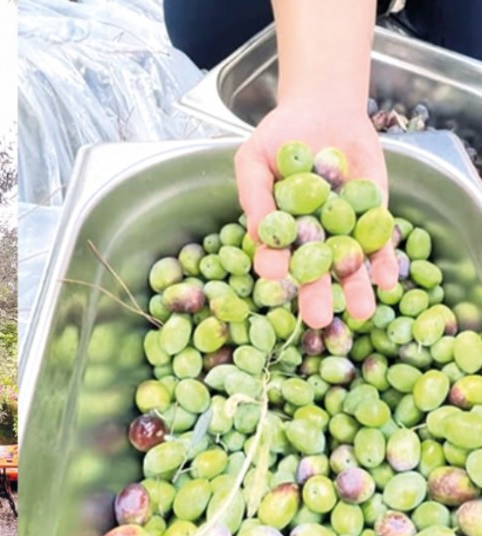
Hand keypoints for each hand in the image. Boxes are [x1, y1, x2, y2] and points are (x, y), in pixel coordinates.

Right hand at [235, 98, 397, 328]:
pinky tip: (387, 279)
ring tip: (362, 312)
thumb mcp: (254, 159)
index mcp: (277, 230)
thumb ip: (254, 194)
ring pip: (348, 265)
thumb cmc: (279, 135)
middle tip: (317, 320)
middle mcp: (308, 237)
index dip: (273, 264)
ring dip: (355, 288)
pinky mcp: (371, 216)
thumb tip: (257, 235)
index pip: (274, 254)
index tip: (272, 274)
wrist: (322, 108)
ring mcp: (341, 229)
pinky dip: (384, 261)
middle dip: (316, 295)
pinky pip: (378, 243)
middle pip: (312, 271)